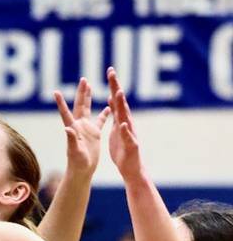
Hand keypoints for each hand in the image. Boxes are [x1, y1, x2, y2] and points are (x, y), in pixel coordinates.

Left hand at [53, 77, 110, 175]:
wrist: (82, 170)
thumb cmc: (77, 163)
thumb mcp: (74, 151)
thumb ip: (71, 139)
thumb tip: (67, 129)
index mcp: (73, 129)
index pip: (66, 113)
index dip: (61, 103)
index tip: (56, 92)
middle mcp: (79, 126)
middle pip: (79, 106)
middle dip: (81, 92)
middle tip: (83, 79)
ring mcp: (86, 129)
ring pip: (87, 109)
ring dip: (88, 98)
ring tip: (90, 85)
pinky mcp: (94, 134)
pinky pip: (100, 121)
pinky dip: (104, 114)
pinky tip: (108, 107)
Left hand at [106, 67, 144, 182]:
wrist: (131, 169)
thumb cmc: (123, 150)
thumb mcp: (115, 129)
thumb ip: (115, 113)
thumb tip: (112, 97)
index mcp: (120, 120)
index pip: (116, 100)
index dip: (113, 86)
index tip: (109, 71)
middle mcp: (126, 124)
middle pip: (121, 104)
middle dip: (116, 88)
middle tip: (111, 73)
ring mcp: (129, 134)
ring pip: (125, 117)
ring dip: (122, 105)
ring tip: (118, 93)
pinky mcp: (130, 146)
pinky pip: (127, 138)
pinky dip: (125, 131)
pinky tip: (122, 124)